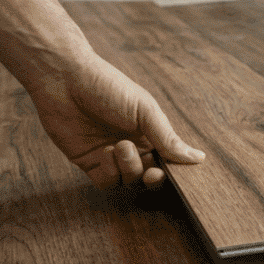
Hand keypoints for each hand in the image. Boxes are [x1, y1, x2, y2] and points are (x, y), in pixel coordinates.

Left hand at [28, 54, 204, 190]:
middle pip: (151, 176)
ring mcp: (112, 156)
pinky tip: (105, 152)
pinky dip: (110, 172)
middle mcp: (134, 146)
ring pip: (130, 181)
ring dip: (129, 168)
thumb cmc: (108, 88)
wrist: (64, 80)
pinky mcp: (90, 163)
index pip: (169, 160)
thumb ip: (169, 138)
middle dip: (153, 176)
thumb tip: (199, 158)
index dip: (172, 170)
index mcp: (151, 133)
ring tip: (120, 146)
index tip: (173, 170)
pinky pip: (108, 182)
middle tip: (151, 171)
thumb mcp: (145, 111)